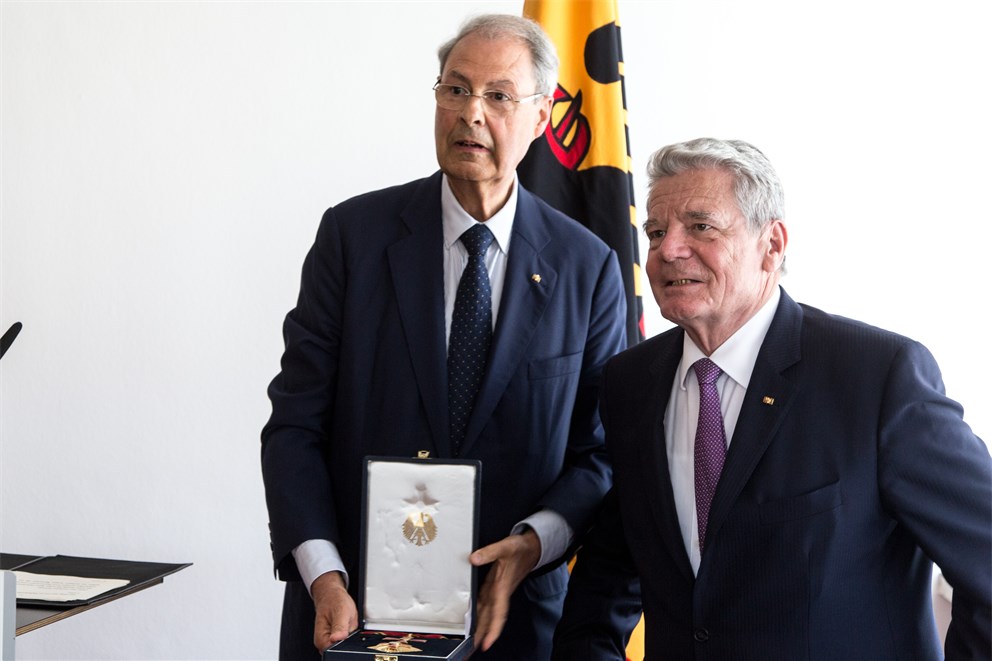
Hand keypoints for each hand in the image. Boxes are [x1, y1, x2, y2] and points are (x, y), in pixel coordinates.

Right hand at [310, 571, 357, 652]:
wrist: (331, 594)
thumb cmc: (334, 600)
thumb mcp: (341, 610)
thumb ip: (340, 626)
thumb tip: (337, 638)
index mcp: (321, 638)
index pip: (335, 651)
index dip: (345, 643)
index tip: (348, 631)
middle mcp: (323, 643)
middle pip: (341, 649)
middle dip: (349, 639)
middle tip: (348, 624)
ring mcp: (329, 642)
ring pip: (346, 645)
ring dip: (350, 636)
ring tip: (347, 622)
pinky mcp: (335, 639)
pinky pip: (346, 640)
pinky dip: (350, 633)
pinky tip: (348, 625)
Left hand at [469, 529, 540, 652]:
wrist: (531, 548)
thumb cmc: (520, 549)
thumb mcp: (505, 547)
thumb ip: (489, 552)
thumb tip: (474, 559)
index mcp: (502, 587)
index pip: (498, 613)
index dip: (493, 630)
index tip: (486, 644)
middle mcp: (500, 592)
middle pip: (491, 618)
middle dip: (484, 634)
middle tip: (473, 648)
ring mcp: (497, 590)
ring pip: (488, 613)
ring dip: (482, 626)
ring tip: (472, 640)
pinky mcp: (495, 586)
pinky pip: (487, 604)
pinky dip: (480, 613)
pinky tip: (474, 617)